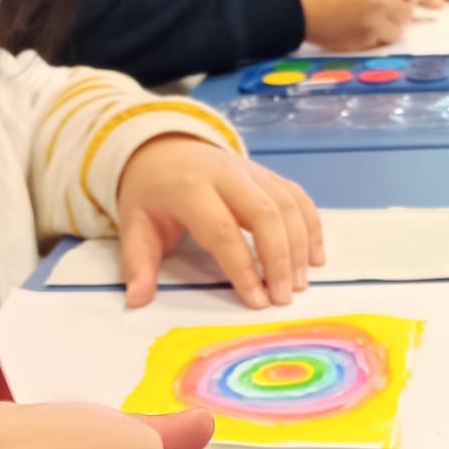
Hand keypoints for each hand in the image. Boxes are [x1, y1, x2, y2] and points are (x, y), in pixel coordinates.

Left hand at [115, 135, 323, 307]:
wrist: (164, 147)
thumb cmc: (151, 193)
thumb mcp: (133, 224)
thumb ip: (138, 263)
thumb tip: (135, 301)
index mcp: (190, 187)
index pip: (223, 229)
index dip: (242, 267)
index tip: (256, 301)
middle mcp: (227, 174)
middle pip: (265, 214)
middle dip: (280, 259)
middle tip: (284, 297)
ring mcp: (252, 171)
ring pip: (287, 205)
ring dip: (300, 246)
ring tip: (299, 284)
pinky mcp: (268, 174)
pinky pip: (298, 198)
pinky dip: (312, 227)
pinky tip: (314, 258)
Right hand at [292, 0, 424, 49]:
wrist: (293, 6)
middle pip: (408, 11)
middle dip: (398, 9)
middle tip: (383, 6)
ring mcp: (373, 22)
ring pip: (398, 30)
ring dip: (389, 26)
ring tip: (371, 19)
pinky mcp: (363, 41)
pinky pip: (381, 41)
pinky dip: (375, 36)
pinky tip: (360, 28)